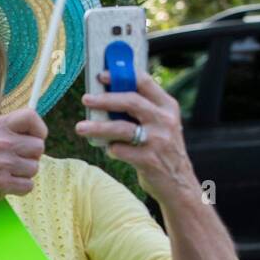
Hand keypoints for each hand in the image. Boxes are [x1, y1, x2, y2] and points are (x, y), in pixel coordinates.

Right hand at [0, 106, 47, 213]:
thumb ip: (5, 131)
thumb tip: (33, 131)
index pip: (30, 116)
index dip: (39, 128)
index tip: (37, 137)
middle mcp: (0, 142)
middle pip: (38, 146)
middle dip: (31, 156)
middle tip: (16, 162)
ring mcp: (2, 163)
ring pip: (35, 168)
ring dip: (24, 174)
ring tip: (7, 174)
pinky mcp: (3, 183)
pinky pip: (28, 185)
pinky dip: (20, 189)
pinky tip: (6, 186)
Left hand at [77, 69, 200, 205]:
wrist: (179, 184)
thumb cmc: (163, 150)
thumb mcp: (161, 124)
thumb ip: (142, 110)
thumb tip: (108, 96)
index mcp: (168, 107)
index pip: (145, 83)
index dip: (122, 76)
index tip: (102, 76)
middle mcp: (165, 121)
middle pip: (130, 102)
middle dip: (105, 99)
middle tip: (86, 99)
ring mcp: (158, 141)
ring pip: (121, 128)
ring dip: (98, 127)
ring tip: (80, 127)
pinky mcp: (149, 160)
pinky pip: (120, 150)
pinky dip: (110, 149)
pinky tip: (109, 150)